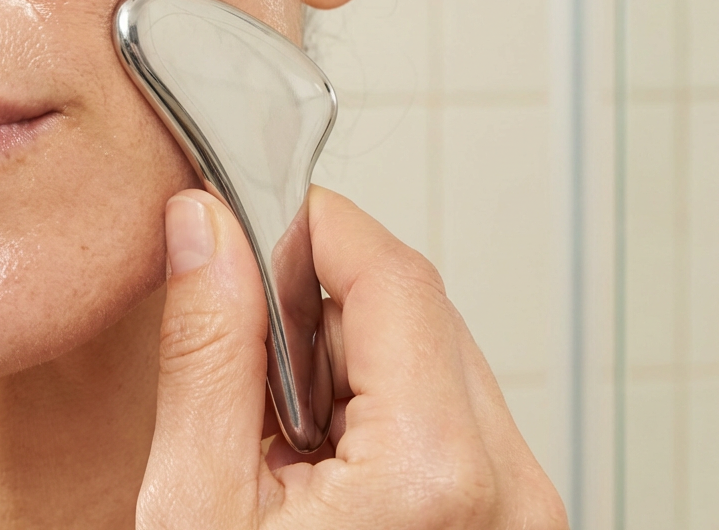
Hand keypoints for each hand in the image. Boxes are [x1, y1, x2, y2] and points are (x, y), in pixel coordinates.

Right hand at [137, 186, 568, 528]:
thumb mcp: (200, 504)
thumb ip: (206, 346)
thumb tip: (201, 225)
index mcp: (436, 472)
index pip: (392, 272)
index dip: (314, 226)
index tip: (248, 220)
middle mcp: (509, 485)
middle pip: (417, 304)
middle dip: (323, 293)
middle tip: (245, 340)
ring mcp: (520, 505)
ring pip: (434, 345)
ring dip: (349, 344)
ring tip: (280, 418)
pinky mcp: (510, 514)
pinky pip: (449, 399)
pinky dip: (380, 390)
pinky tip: (323, 448)